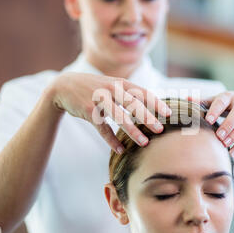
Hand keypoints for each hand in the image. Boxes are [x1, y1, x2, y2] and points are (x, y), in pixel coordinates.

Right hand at [48, 72, 171, 153]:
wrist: (64, 86)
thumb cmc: (94, 87)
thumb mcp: (112, 85)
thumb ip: (129, 92)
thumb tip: (152, 102)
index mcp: (120, 83)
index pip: (142, 92)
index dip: (156, 103)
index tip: (169, 114)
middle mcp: (111, 89)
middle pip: (133, 104)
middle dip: (148, 117)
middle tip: (161, 129)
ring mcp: (99, 100)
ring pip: (119, 117)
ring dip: (132, 131)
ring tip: (144, 143)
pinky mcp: (88, 111)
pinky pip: (102, 128)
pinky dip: (111, 140)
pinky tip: (120, 149)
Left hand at [188, 91, 233, 156]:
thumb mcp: (222, 100)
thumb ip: (205, 101)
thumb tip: (186, 98)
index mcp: (229, 97)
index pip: (222, 101)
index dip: (216, 110)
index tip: (208, 120)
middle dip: (228, 124)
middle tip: (219, 136)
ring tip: (224, 145)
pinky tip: (233, 153)